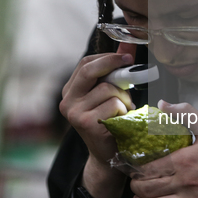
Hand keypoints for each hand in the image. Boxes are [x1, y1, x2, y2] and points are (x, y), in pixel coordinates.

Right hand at [60, 43, 136, 197]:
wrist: (108, 155)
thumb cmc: (110, 121)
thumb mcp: (110, 92)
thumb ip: (116, 68)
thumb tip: (128, 42)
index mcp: (70, 91)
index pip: (85, 63)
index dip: (107, 57)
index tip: (126, 57)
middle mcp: (67, 101)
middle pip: (89, 71)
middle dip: (112, 64)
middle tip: (131, 64)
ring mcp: (75, 114)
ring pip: (108, 89)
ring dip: (124, 98)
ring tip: (123, 110)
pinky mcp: (87, 124)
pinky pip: (114, 105)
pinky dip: (124, 110)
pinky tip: (121, 121)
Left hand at [131, 101, 197, 197]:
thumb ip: (185, 113)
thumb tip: (163, 104)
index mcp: (183, 161)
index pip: (147, 169)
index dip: (134, 169)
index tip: (132, 166)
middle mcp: (183, 183)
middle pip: (146, 188)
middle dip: (135, 185)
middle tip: (135, 179)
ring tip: (140, 196)